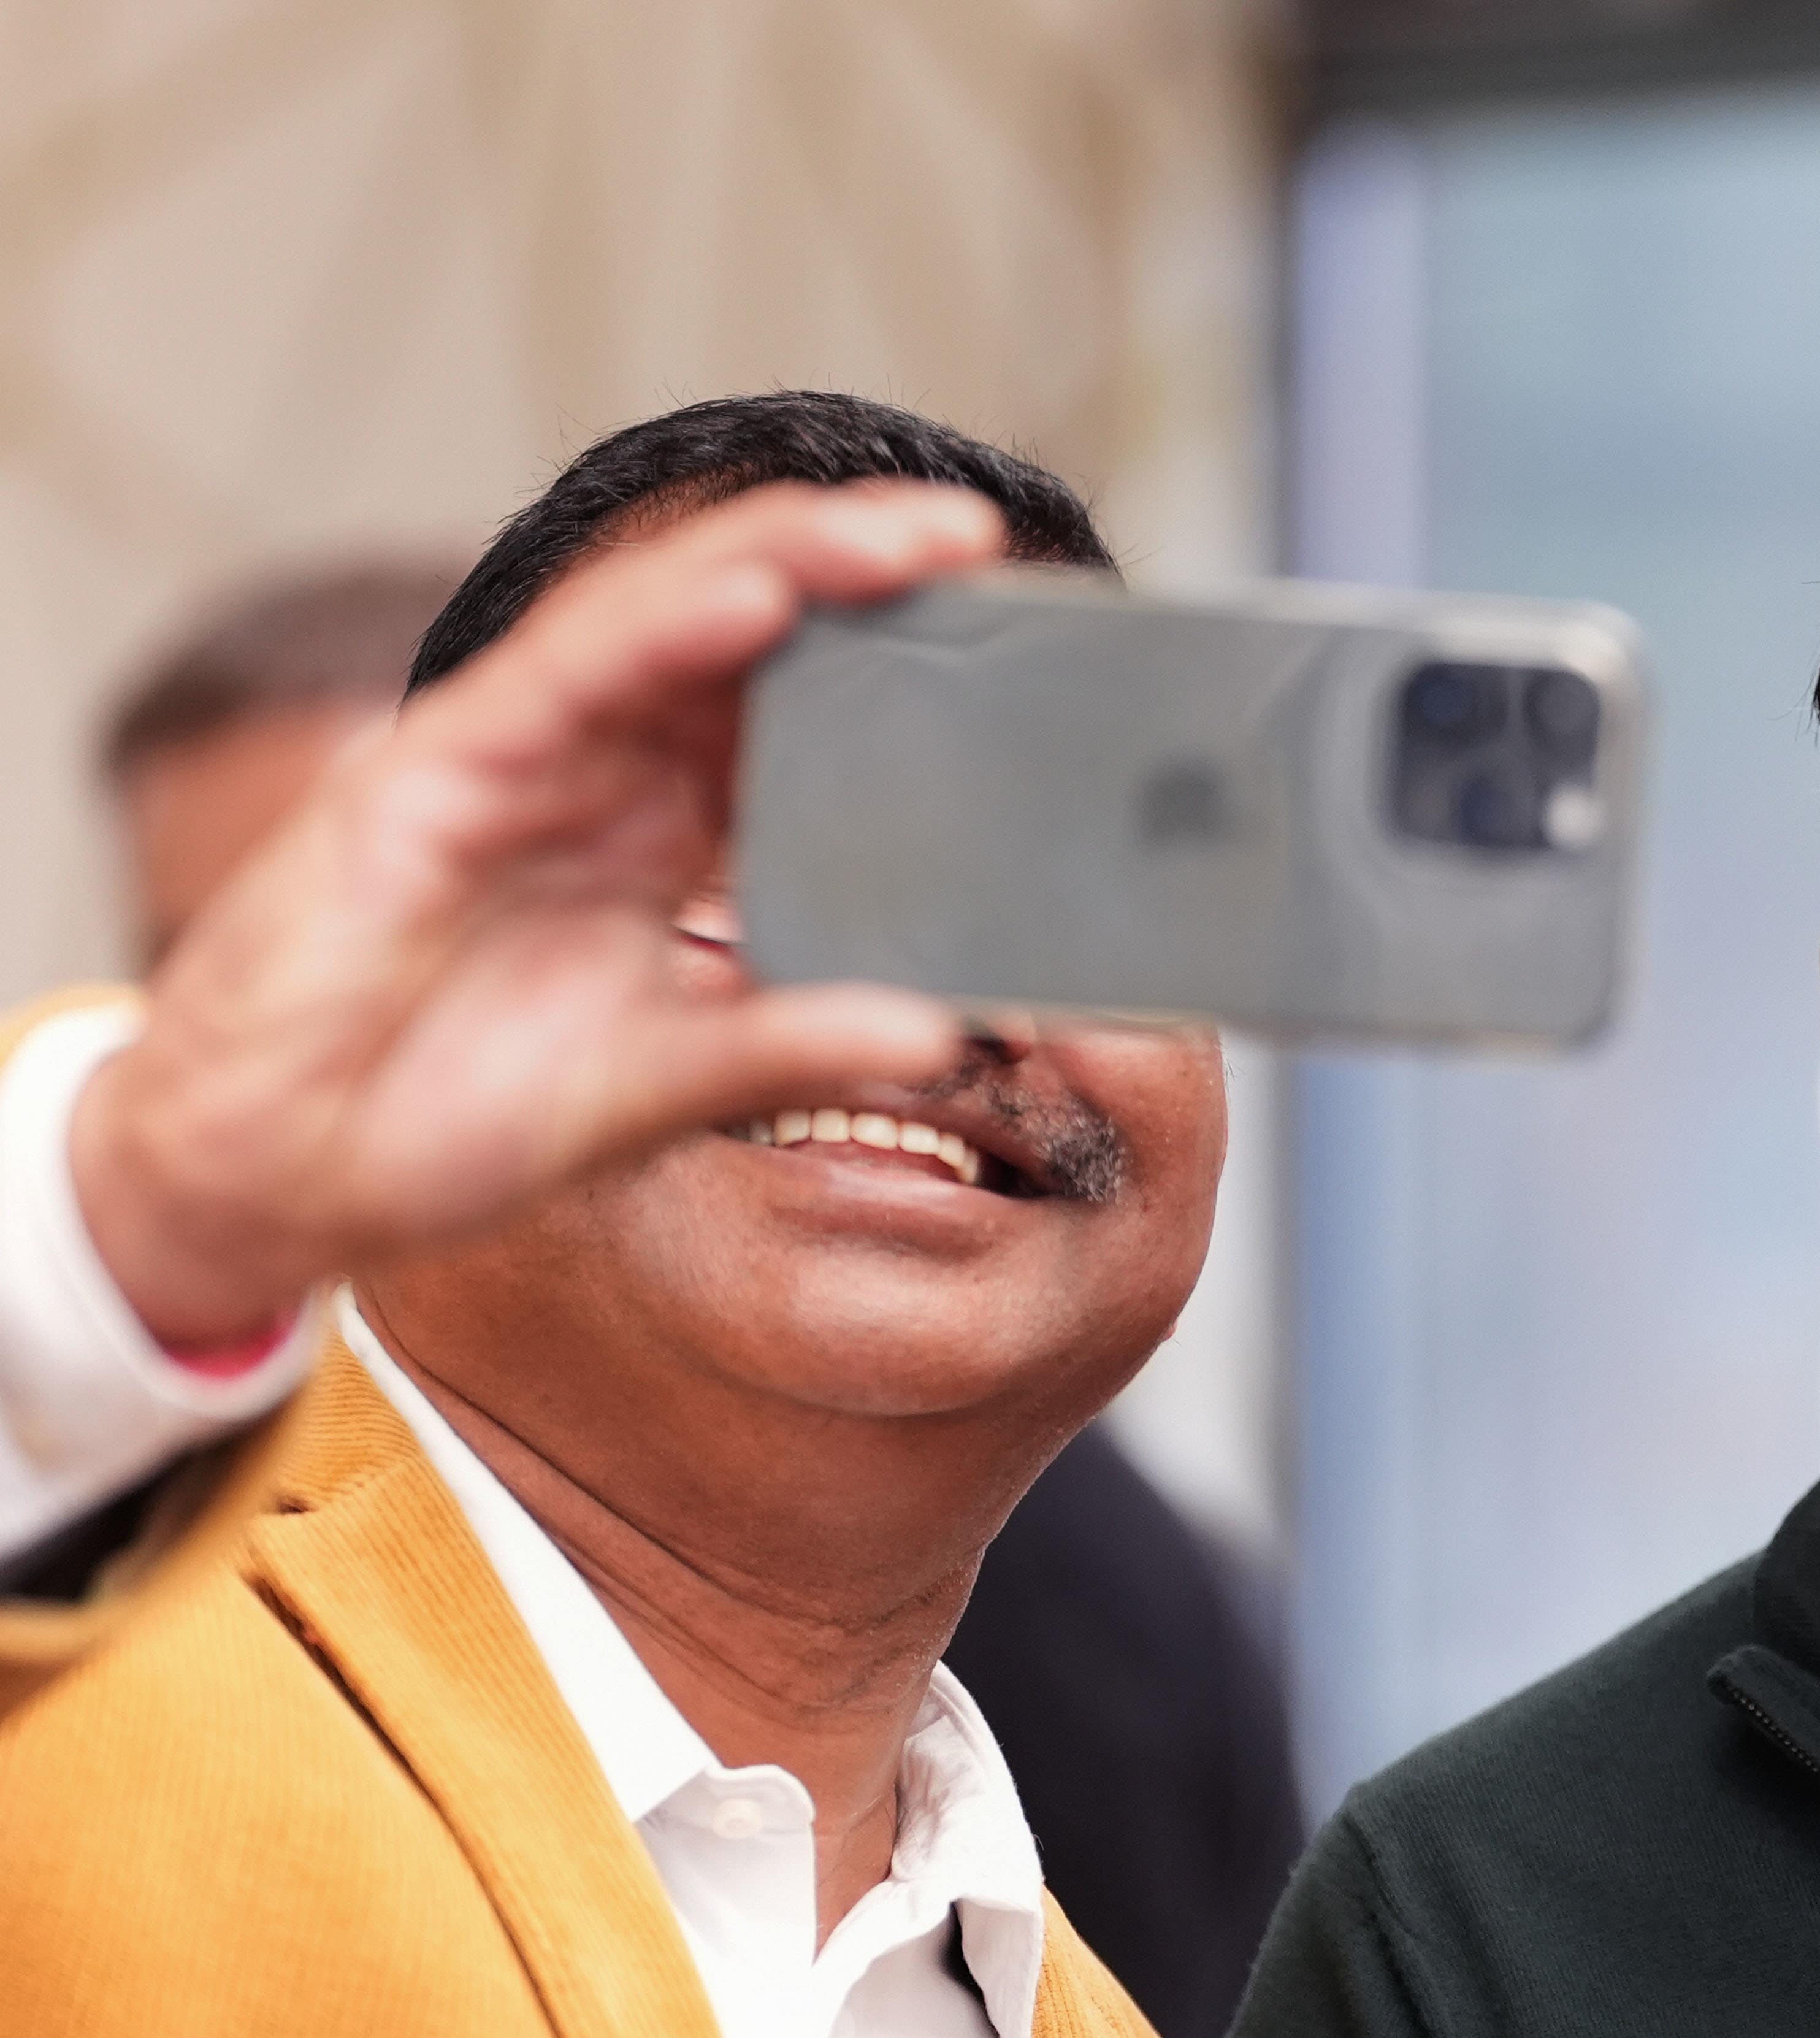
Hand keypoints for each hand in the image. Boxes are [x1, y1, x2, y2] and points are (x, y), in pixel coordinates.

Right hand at [72, 481, 998, 1349]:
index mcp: (656, 836)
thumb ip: (787, 1045)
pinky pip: (569, 673)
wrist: (266, 1177)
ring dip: (795, 564)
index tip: (1011, 650)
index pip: (794, 720)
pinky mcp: (435, 771)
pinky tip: (763, 591)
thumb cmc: (440, 1118)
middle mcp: (597, 774)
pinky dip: (667, 625)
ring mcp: (516, 759)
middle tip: (987, 544)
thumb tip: (942, 1031)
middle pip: (751, 641)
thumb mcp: (657, 1089)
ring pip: (671, 619)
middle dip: (867, 581)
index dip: (895, 670)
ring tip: (914, 535)